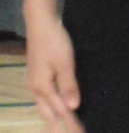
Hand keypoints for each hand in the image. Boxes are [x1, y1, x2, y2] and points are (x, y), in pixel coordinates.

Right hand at [24, 15, 83, 131]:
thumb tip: (73, 108)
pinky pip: (45, 100)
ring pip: (45, 108)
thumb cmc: (54, 42)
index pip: (59, 112)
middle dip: (60, 128)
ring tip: (63, 130)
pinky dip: (52, 109)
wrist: (41, 25)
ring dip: (55, 120)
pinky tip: (56, 110)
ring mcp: (35, 84)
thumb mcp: (65, 62)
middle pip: (49, 114)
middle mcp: (36, 90)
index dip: (70, 124)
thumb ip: (69, 86)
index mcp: (43, 88)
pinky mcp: (38, 78)